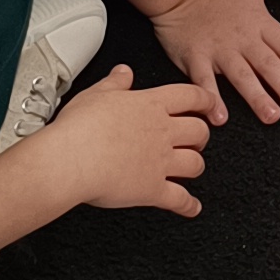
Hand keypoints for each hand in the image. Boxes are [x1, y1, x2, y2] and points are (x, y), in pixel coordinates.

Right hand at [40, 64, 212, 217]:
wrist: (71, 159)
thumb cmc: (79, 128)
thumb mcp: (95, 94)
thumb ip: (115, 83)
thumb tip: (123, 73)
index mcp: (151, 105)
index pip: (191, 96)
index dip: (205, 100)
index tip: (209, 104)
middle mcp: (161, 132)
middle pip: (199, 131)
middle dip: (201, 136)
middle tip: (196, 138)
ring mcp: (160, 162)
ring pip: (195, 164)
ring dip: (195, 166)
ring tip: (190, 168)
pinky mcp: (152, 190)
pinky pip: (179, 199)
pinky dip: (188, 205)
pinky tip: (191, 207)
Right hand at [142, 0, 279, 122]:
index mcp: (260, 21)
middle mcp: (242, 38)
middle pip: (268, 64)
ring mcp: (218, 49)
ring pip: (241, 76)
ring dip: (256, 97)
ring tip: (271, 116)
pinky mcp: (194, 57)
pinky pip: (203, 81)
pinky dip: (211, 98)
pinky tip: (219, 117)